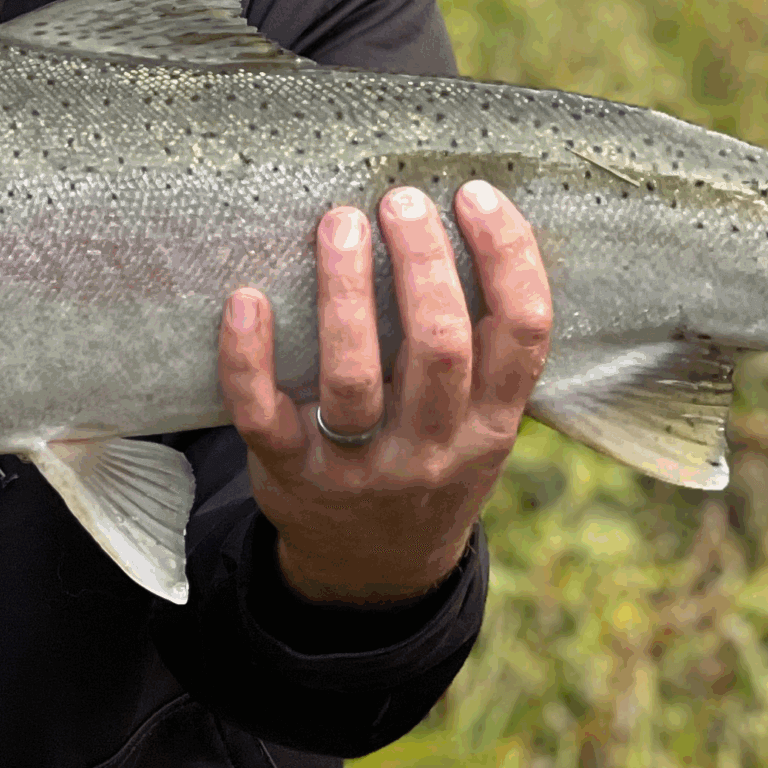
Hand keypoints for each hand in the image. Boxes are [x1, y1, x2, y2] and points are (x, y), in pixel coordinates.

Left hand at [220, 181, 550, 606]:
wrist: (373, 572)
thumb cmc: (429, 463)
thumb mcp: (481, 426)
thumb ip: (484, 352)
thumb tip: (469, 220)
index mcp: (492, 426)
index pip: (522, 332)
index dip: (507, 257)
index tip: (474, 194)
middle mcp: (433, 450)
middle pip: (439, 347)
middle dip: (422, 263)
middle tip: (399, 200)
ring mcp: (360, 468)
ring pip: (353, 378)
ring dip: (345, 291)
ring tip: (338, 221)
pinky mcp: (290, 475)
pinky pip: (263, 414)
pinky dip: (249, 357)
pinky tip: (245, 299)